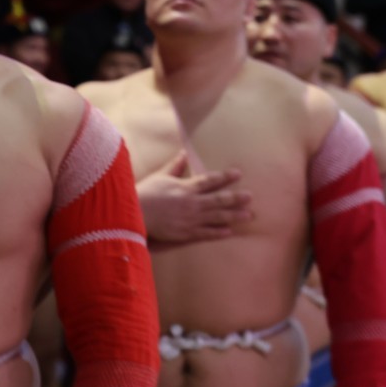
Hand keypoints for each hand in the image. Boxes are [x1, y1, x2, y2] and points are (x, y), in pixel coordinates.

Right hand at [138, 151, 253, 245]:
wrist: (135, 214)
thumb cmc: (145, 193)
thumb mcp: (160, 177)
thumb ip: (174, 166)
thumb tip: (184, 153)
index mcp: (186, 187)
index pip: (209, 180)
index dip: (225, 177)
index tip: (238, 174)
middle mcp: (192, 202)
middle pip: (219, 199)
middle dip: (236, 198)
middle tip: (250, 197)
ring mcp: (190, 219)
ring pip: (217, 217)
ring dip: (234, 216)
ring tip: (248, 215)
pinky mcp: (185, 233)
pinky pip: (206, 233)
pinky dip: (218, 232)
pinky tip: (229, 231)